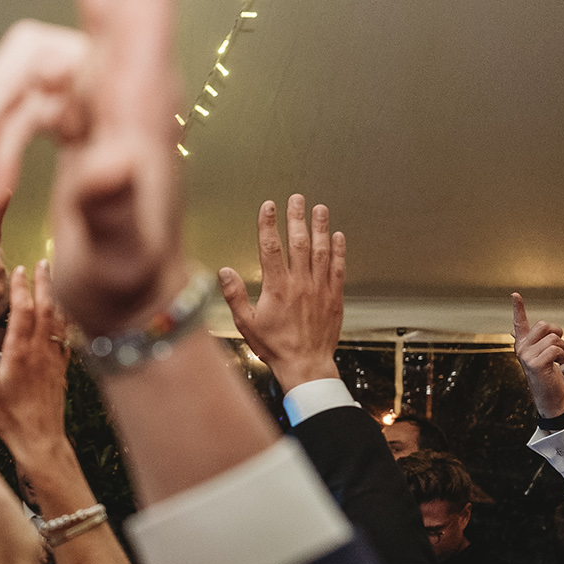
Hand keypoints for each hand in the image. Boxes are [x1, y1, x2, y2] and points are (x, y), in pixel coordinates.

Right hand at [0, 0, 184, 337]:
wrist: (130, 312)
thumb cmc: (131, 280)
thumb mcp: (121, 255)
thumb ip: (109, 209)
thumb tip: (99, 165)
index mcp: (142, 91)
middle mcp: (123, 76)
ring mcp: (96, 91)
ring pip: (19, 64)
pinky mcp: (71, 112)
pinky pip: (12, 100)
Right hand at [0, 259, 69, 460]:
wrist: (39, 440)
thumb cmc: (8, 417)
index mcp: (20, 352)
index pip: (23, 310)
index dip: (21, 288)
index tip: (18, 270)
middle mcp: (41, 351)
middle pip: (46, 308)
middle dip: (44, 283)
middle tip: (43, 262)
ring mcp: (54, 359)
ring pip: (59, 319)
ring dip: (56, 296)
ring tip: (54, 279)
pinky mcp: (61, 369)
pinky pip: (66, 336)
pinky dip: (65, 318)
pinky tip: (63, 314)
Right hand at [217, 196, 344, 388]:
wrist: (306, 365)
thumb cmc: (274, 346)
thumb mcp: (246, 323)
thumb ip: (235, 296)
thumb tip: (224, 272)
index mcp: (276, 287)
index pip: (271, 247)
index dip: (268, 223)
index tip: (268, 206)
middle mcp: (300, 283)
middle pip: (298, 242)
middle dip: (296, 217)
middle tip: (297, 198)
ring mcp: (320, 288)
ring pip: (321, 250)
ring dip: (320, 227)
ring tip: (319, 208)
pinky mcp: (334, 296)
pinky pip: (339, 268)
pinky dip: (339, 250)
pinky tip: (337, 236)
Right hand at [512, 293, 563, 418]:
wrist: (550, 397)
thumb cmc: (549, 375)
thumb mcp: (543, 355)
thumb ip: (536, 340)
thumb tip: (523, 328)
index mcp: (522, 343)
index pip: (519, 322)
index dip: (518, 307)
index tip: (515, 294)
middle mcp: (521, 348)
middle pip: (544, 325)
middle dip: (558, 333)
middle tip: (559, 345)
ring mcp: (526, 355)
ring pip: (554, 338)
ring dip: (562, 348)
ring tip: (558, 360)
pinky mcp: (535, 363)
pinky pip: (556, 349)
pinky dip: (562, 355)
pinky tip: (557, 364)